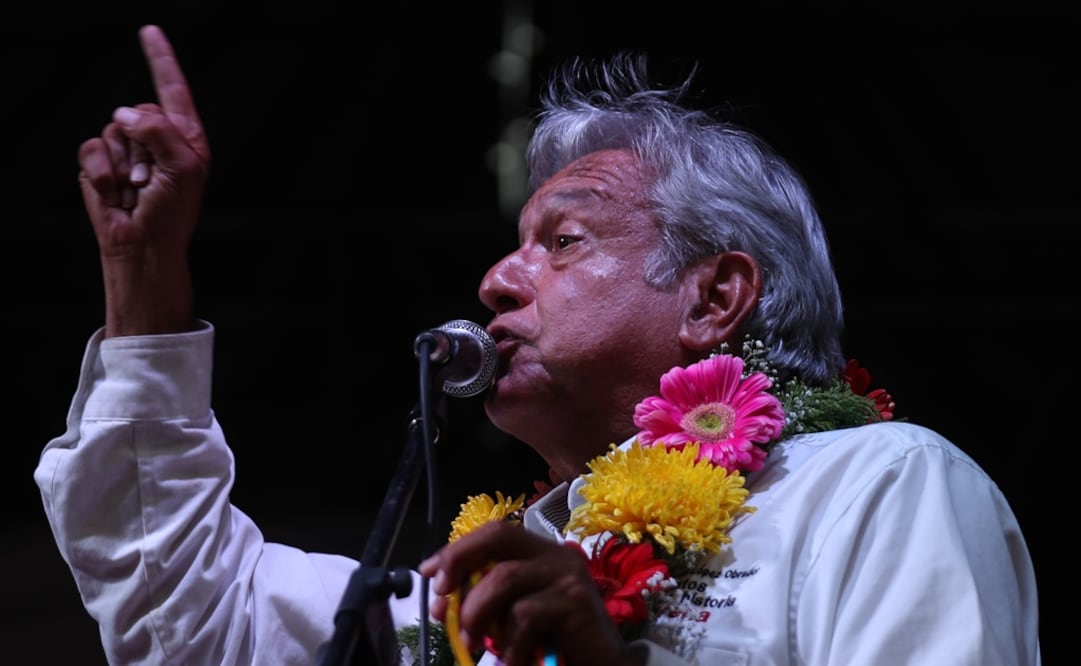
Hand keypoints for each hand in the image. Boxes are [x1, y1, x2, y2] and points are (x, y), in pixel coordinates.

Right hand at [77, 25, 209, 336]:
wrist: (143, 246)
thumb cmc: (172, 213)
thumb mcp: (183, 168)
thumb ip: (160, 131)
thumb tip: (123, 113)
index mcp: (185, 136)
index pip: (172, 89)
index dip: (160, 59)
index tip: (149, 30)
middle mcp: (156, 138)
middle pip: (140, 109)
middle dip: (144, 146)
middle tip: (152, 180)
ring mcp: (127, 149)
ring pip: (114, 129)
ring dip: (125, 164)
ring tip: (136, 189)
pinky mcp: (100, 162)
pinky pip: (92, 148)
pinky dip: (104, 173)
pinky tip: (117, 194)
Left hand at [419, 522, 643, 665]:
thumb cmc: (557, 641)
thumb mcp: (516, 615)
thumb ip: (490, 601)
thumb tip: (445, 602)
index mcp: (540, 552)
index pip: (495, 533)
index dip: (458, 549)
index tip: (430, 572)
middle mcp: (555, 554)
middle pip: (499, 536)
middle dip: (460, 561)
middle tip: (443, 601)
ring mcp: (567, 574)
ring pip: (504, 578)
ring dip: (477, 614)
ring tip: (473, 644)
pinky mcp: (575, 601)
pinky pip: (524, 614)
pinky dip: (509, 642)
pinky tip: (513, 659)